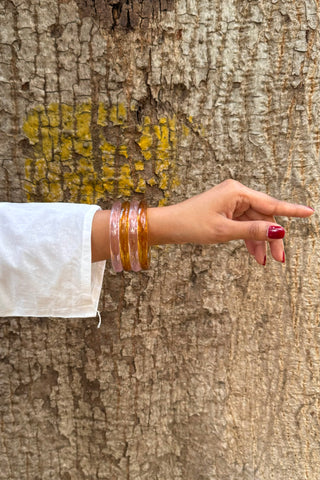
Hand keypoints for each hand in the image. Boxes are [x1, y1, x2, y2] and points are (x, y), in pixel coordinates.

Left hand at [148, 179, 313, 264]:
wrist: (169, 226)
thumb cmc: (192, 224)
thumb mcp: (224, 231)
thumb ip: (252, 232)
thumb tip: (278, 232)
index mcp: (237, 192)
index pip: (271, 204)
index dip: (291, 211)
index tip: (309, 212)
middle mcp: (237, 193)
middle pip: (264, 216)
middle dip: (271, 238)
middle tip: (279, 259)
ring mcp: (232, 202)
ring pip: (254, 223)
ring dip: (259, 242)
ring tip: (263, 262)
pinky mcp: (226, 211)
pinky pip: (244, 225)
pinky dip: (248, 239)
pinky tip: (254, 255)